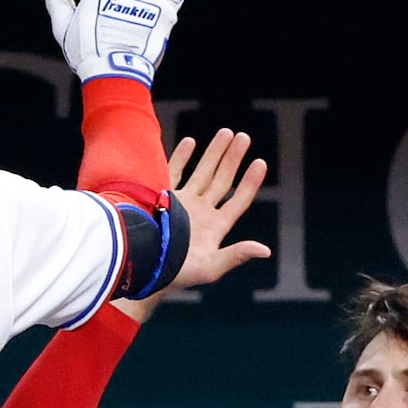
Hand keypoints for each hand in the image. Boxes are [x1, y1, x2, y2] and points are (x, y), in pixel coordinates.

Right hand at [115, 128, 271, 322]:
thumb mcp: (210, 267)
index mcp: (215, 227)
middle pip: (222, 180)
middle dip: (233, 158)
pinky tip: (191, 141)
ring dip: (214, 153)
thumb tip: (265, 250)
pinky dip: (182, 157)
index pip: (238, 200)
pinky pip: (174, 172)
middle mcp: (201, 212)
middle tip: (243, 137)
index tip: (260, 162)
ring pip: (202, 172)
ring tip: (226, 132)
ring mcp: (182, 204)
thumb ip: (236, 255)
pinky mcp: (162, 198)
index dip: (250, 182)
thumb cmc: (177, 275)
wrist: (142, 269)